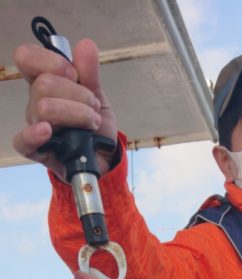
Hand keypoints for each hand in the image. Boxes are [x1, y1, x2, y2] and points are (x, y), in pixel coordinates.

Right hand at [13, 39, 117, 179]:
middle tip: (94, 106)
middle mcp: (36, 102)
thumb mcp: (98, 96)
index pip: (27, 58)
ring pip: (44, 108)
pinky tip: (48, 132)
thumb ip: (90, 73)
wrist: (105, 156)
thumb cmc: (95, 125)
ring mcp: (35, 125)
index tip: (74, 74)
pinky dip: (34, 134)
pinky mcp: (36, 151)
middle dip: (77, 94)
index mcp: (46, 82)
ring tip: (92, 123)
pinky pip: (23, 141)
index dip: (51, 61)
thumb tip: (86, 45)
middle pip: (43, 84)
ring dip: (77, 114)